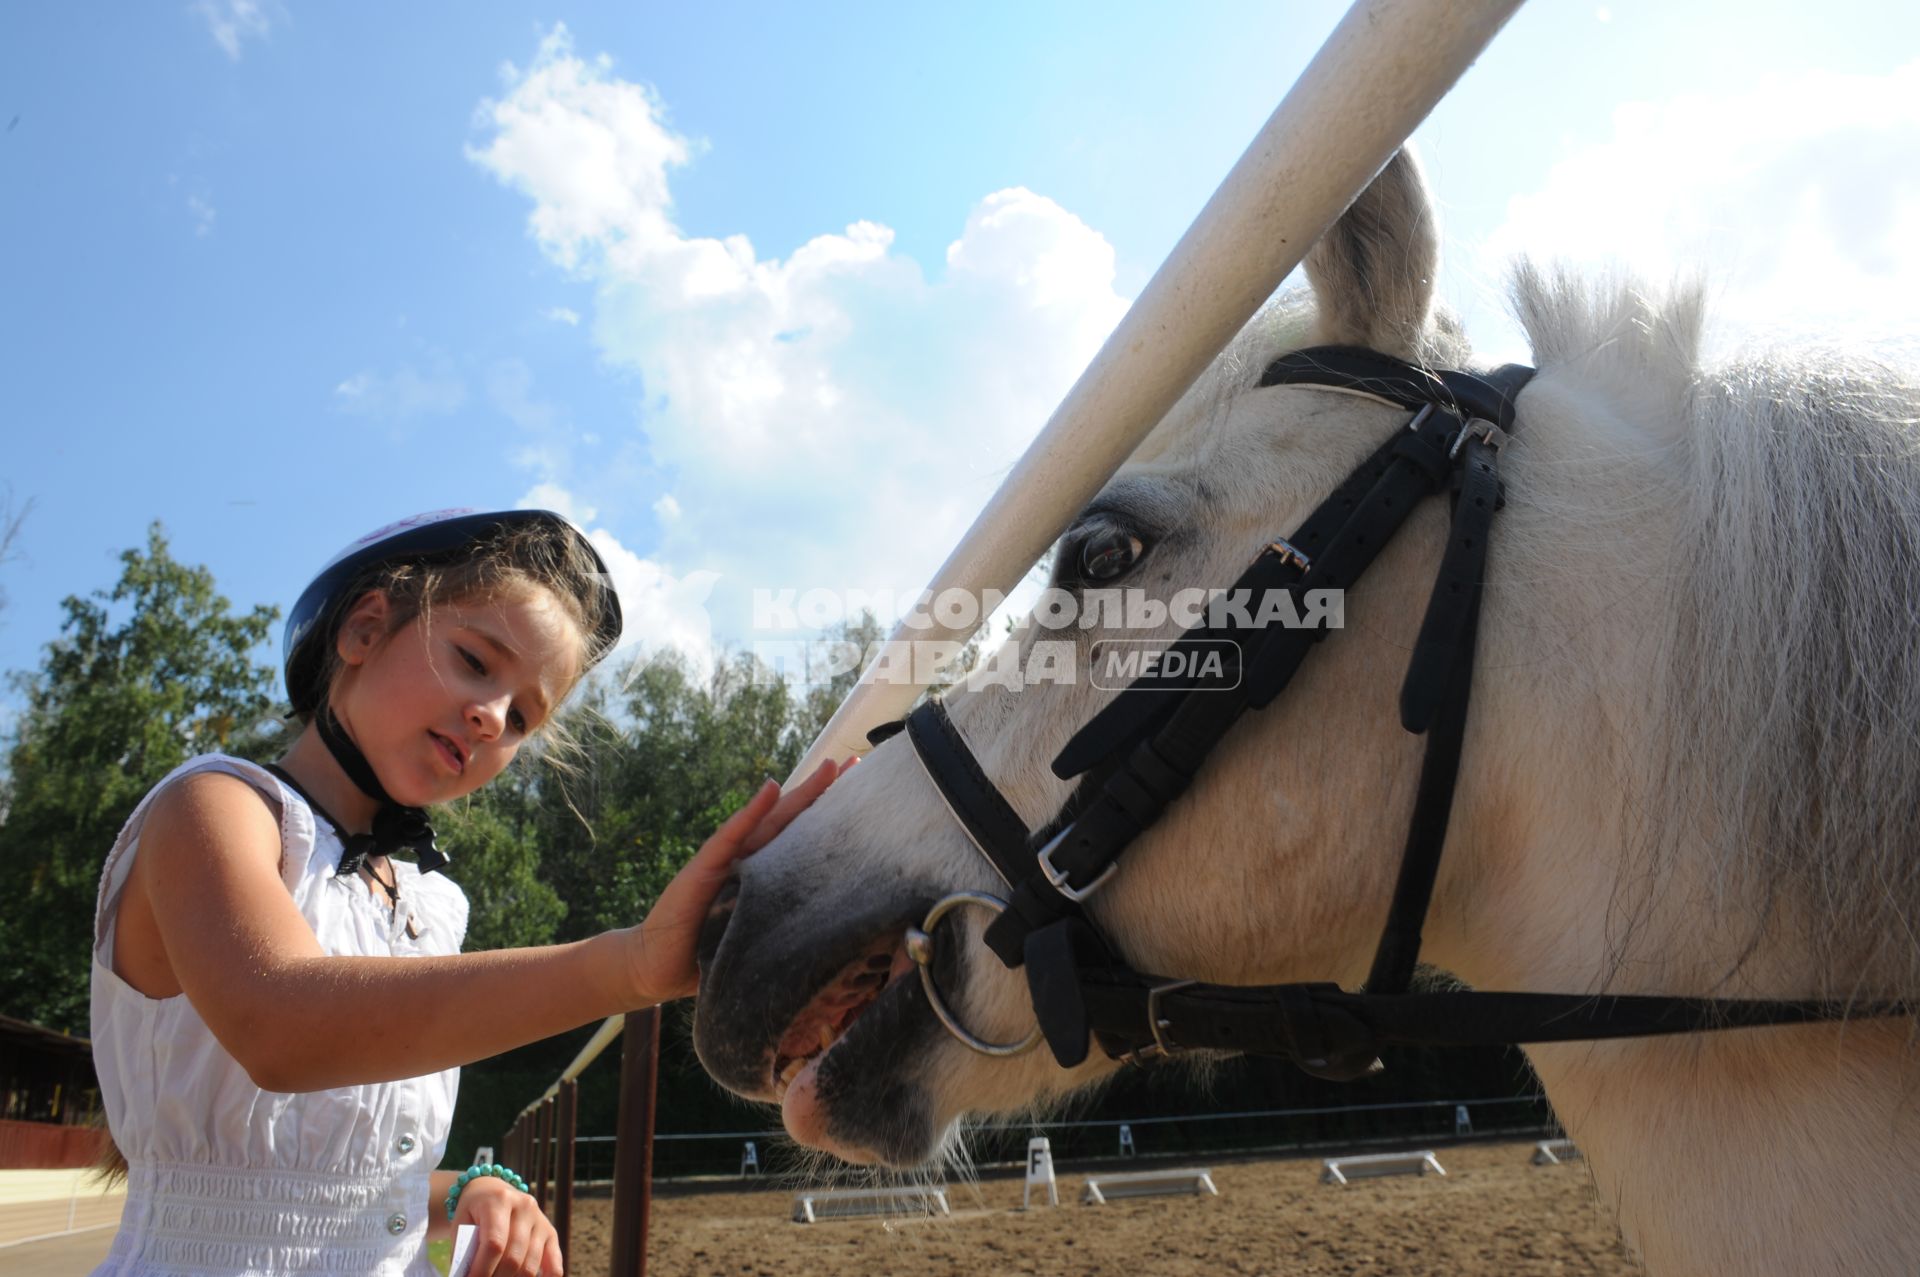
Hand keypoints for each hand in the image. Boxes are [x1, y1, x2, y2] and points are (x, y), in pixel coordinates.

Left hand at [453, 1175, 560, 1276]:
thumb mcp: (461, 1223)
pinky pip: (553, 1261)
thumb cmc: (473, 1212)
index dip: (482, 1269)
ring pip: (530, 1264)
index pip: (494, 1243)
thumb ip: (465, 1250)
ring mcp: (540, 1219)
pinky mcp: (550, 1232)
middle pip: (513, 1257)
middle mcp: (525, 1207)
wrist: (491, 1191)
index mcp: (500, 1200)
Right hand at [622, 758, 846, 1004]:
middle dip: (825, 793)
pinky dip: (751, 811)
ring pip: (771, 820)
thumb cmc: (709, 958)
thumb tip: (842, 946)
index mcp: (767, 877)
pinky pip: (731, 836)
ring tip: (829, 769)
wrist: (657, 967)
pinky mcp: (704, 868)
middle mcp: (750, 861)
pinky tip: (769, 789)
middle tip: (857, 766)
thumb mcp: (761, 943)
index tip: (867, 800)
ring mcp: (727, 860)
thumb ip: (789, 933)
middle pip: (794, 821)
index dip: (833, 820)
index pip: (806, 841)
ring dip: (800, 793)